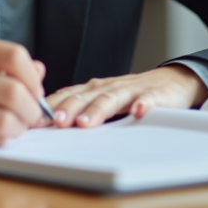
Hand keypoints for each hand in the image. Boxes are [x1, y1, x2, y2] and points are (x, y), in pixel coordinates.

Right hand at [0, 38, 47, 147]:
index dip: (33, 77)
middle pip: (13, 92)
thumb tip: (40, 71)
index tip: (36, 91)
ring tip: (16, 126)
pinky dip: (2, 139)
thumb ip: (10, 67)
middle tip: (32, 116)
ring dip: (19, 127)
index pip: (14, 56)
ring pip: (4, 119)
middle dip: (32, 109)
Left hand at [45, 65, 207, 128]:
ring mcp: (132, 90)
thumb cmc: (131, 95)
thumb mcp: (103, 100)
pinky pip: (149, 99)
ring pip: (112, 98)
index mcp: (94, 89)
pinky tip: (139, 112)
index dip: (51, 107)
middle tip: (56, 121)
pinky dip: (144, 104)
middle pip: (86, 96)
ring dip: (98, 109)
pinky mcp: (156, 94)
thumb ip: (79, 109)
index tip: (34, 121)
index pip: (68, 95)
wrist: (173, 81)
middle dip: (69, 108)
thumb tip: (46, 126)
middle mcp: (109, 87)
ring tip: (86, 123)